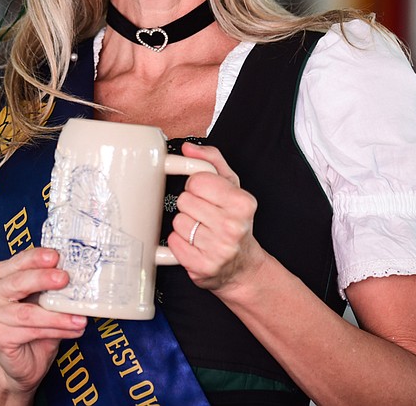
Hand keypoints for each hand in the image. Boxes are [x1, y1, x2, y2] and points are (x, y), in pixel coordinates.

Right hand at [0, 247, 86, 393]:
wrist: (25, 361)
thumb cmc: (34, 325)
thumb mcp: (44, 301)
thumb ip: (53, 287)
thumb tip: (78, 276)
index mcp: (2, 275)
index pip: (19, 261)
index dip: (36, 257)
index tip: (55, 256)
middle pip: (18, 282)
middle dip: (43, 279)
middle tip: (64, 278)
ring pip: (27, 312)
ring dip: (57, 315)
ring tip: (80, 318)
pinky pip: (31, 331)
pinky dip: (56, 330)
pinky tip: (73, 331)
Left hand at [170, 141, 265, 292]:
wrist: (242, 265)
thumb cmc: (235, 221)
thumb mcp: (231, 187)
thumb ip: (211, 161)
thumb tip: (188, 148)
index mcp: (242, 203)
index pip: (198, 180)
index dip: (197, 185)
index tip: (205, 194)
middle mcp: (233, 227)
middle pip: (185, 201)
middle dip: (190, 205)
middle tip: (203, 214)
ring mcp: (219, 250)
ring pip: (178, 222)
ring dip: (184, 225)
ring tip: (200, 230)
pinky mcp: (203, 267)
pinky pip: (173, 243)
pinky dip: (179, 242)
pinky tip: (194, 244)